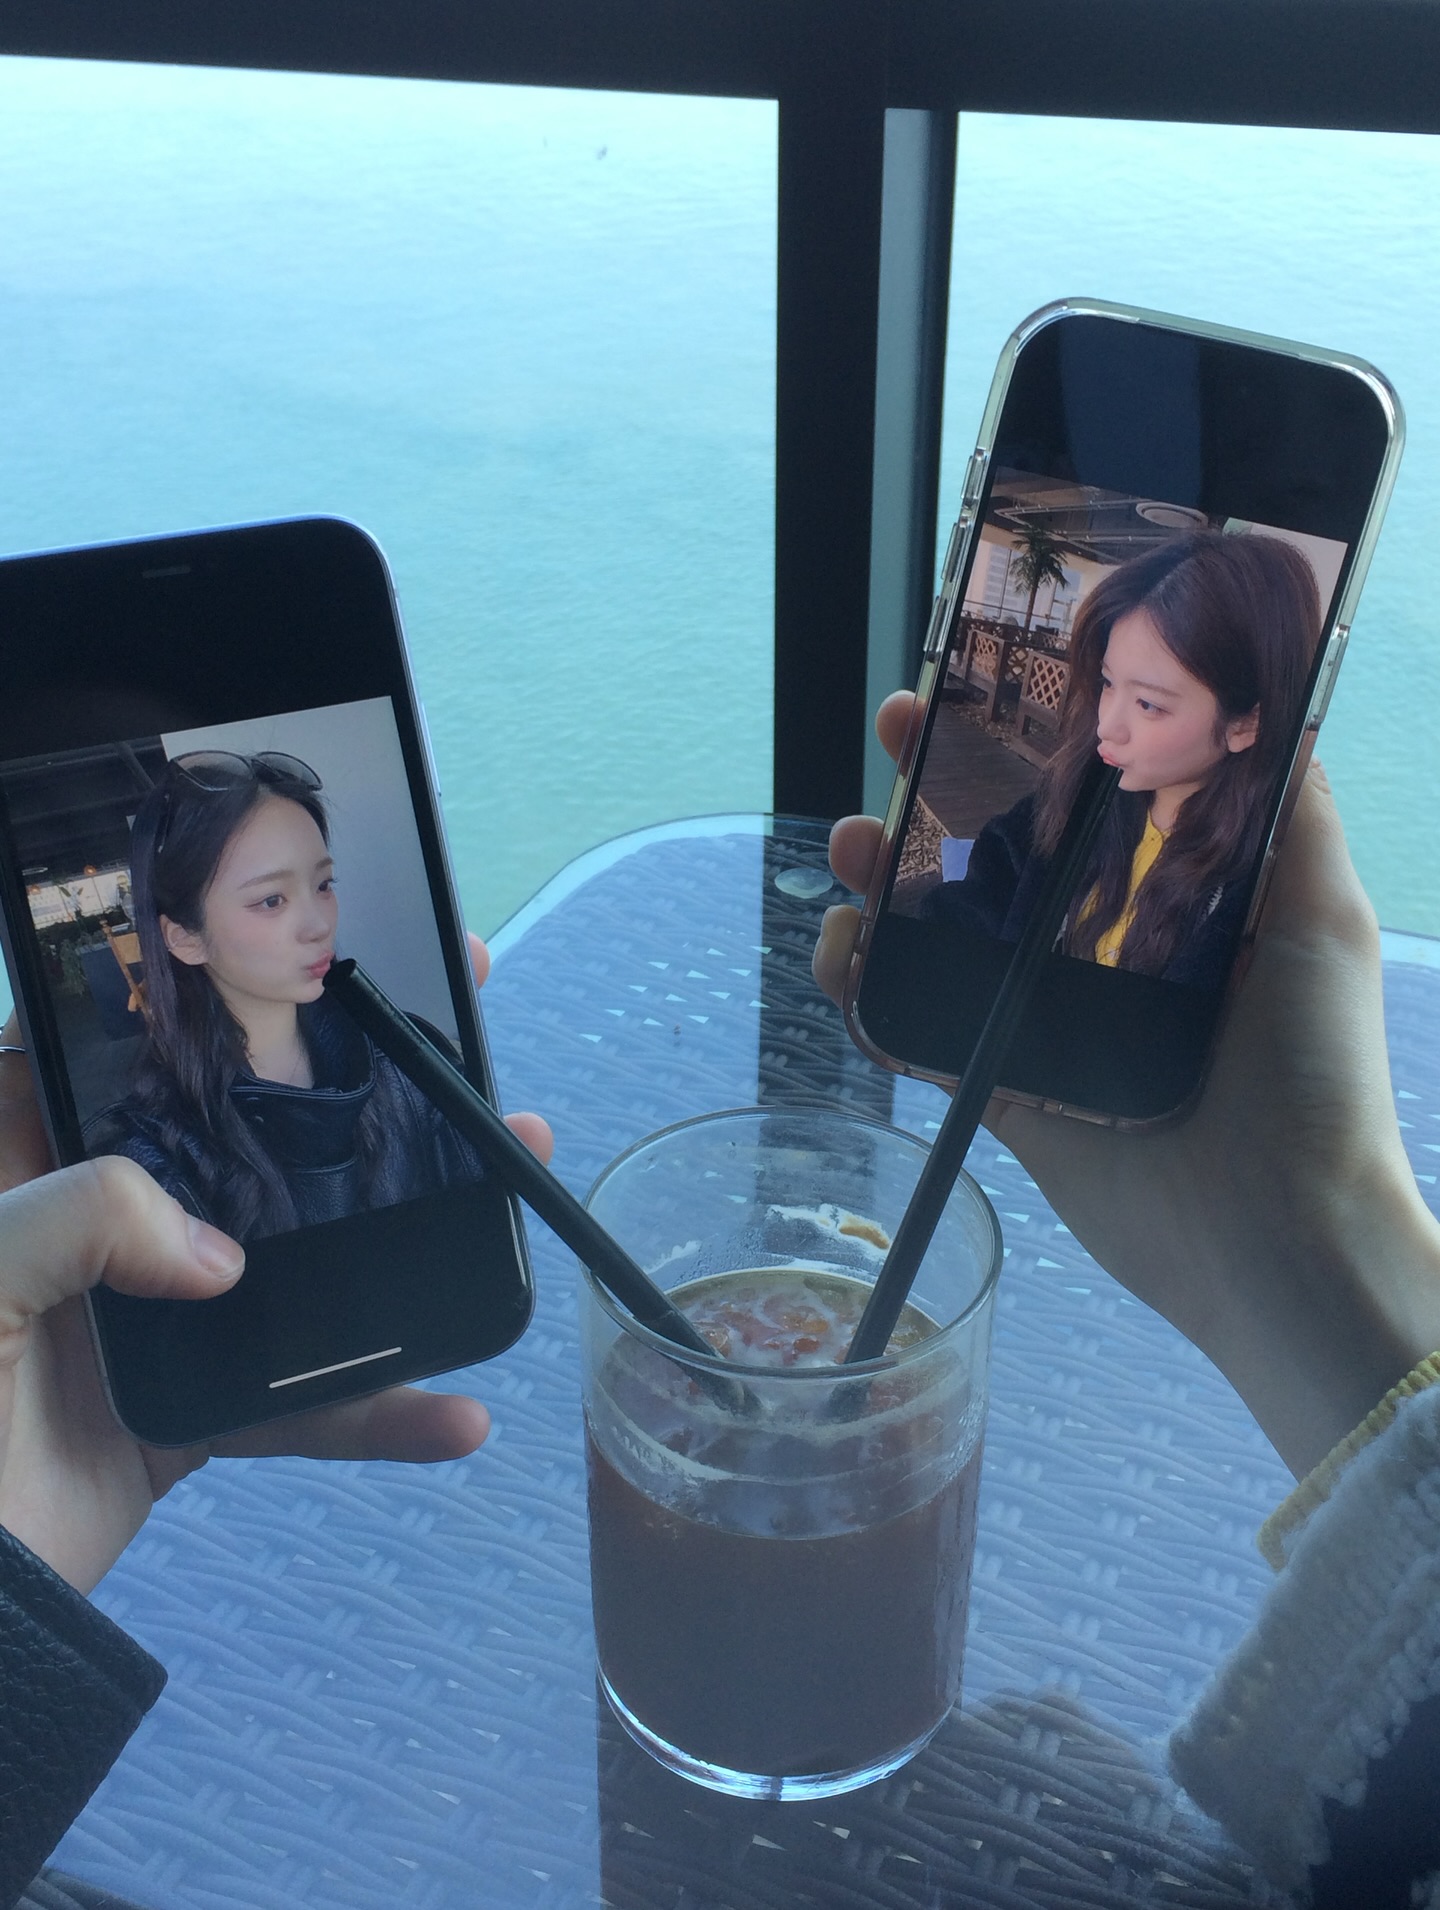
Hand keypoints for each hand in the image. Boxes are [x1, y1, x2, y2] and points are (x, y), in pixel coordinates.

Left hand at [0, 933, 552, 1593]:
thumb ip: (82, 1218)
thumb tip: (222, 1254)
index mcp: (28, 1165)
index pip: (123, 1048)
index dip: (209, 989)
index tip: (307, 954)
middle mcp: (101, 1225)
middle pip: (242, 1134)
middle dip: (347, 1088)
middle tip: (446, 1041)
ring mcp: (156, 1316)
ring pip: (298, 1254)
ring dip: (405, 1228)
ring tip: (506, 1177)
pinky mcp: (193, 1411)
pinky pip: (301, 1401)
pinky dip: (378, 1414)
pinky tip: (454, 1416)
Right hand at [815, 692, 1439, 1476]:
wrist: (1279, 1240)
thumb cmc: (1313, 1075)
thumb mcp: (1321, 921)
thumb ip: (1295, 812)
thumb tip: (1276, 693)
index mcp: (1172, 900)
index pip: (1086, 800)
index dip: (1031, 740)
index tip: (986, 683)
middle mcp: (1102, 951)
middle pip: (999, 854)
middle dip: (938, 790)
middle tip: (896, 734)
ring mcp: (1046, 1022)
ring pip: (944, 937)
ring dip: (886, 885)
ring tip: (853, 849)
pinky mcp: (1005, 1092)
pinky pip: (922, 1035)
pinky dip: (870, 997)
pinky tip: (845, 957)